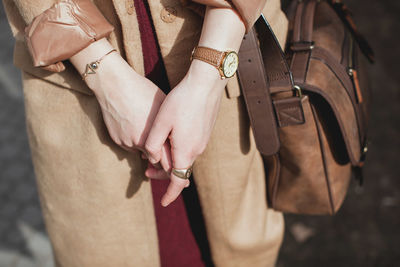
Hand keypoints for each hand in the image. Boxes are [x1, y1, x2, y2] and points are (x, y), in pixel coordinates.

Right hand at [70, 39, 168, 157]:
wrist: (115, 85)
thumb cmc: (143, 91)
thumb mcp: (163, 107)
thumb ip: (169, 127)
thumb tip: (175, 138)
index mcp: (156, 136)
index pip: (167, 161)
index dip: (171, 161)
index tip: (174, 157)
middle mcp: (141, 143)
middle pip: (154, 160)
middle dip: (159, 157)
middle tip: (163, 148)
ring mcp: (128, 142)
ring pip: (141, 152)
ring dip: (145, 147)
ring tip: (146, 128)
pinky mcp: (117, 140)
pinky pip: (129, 145)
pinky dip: (133, 140)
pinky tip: (134, 124)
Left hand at [145, 60, 226, 205]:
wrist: (206, 83)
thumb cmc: (182, 101)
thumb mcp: (161, 122)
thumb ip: (153, 144)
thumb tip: (150, 159)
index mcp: (186, 151)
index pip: (177, 181)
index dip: (170, 194)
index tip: (163, 203)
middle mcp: (197, 149)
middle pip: (180, 171)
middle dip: (164, 175)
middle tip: (145, 170)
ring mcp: (203, 141)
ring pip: (185, 159)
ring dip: (170, 162)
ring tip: (153, 153)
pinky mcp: (205, 132)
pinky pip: (190, 149)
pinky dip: (178, 152)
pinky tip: (168, 140)